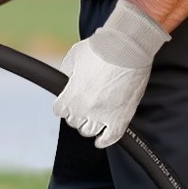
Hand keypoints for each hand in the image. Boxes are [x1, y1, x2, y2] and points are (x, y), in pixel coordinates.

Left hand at [52, 0, 169, 148]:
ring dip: (88, 126)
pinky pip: (111, 137)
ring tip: (92, 118)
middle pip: (73, 122)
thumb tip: (66, 80)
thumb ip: (66, 72)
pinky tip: (101, 140)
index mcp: (71, 95)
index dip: (63, 105)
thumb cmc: (103, 48)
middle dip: (76, 113)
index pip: (59, 111)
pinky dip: (104, 141)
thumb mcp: (73, 56)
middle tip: (83, 105)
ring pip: (89, 131)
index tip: (67, 102)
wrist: (128, 48)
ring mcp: (104, 115)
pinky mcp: (122, 118)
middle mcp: (85, 109)